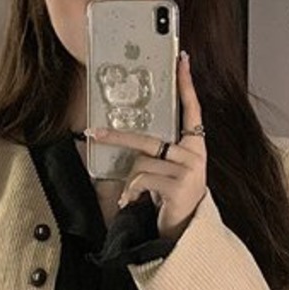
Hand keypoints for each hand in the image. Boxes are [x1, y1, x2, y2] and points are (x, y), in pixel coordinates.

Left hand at [88, 51, 206, 239]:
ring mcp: (189, 169)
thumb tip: (132, 138)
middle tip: (93, 133)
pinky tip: (134, 201)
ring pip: (142, 161)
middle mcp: (195, 154)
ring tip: (133, 194)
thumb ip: (162, 151)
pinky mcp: (179, 185)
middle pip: (149, 138)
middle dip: (117, 137)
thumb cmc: (173, 196)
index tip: (182, 59)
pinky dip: (131, 191)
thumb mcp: (171, 169)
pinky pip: (142, 179)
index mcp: (195, 145)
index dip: (186, 84)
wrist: (186, 230)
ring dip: (131, 180)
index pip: (192, 109)